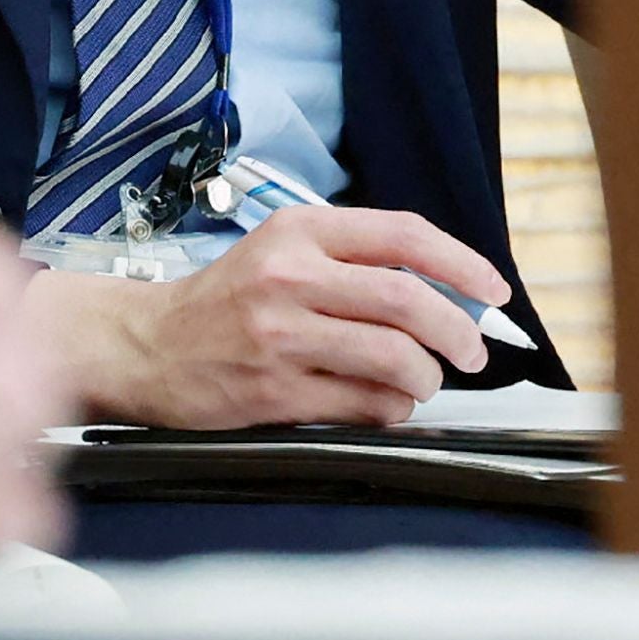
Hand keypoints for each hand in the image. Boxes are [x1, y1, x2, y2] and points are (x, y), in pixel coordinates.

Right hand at [40, 205, 506, 428]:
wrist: (146, 345)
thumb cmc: (223, 302)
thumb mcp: (279, 253)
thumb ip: (350, 264)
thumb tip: (445, 295)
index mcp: (297, 231)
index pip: (403, 236)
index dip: (462, 262)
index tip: (492, 290)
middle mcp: (289, 276)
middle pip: (409, 302)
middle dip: (458, 334)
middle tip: (470, 353)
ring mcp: (281, 335)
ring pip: (397, 359)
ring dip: (427, 379)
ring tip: (419, 383)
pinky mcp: (276, 391)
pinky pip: (367, 405)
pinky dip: (391, 408)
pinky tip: (380, 403)